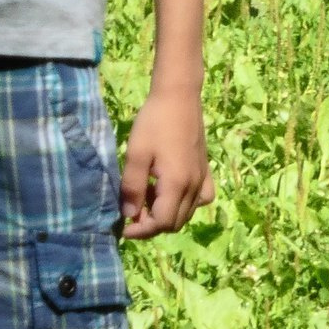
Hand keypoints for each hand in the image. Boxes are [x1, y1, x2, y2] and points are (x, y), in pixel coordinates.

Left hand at [119, 85, 213, 239]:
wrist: (179, 99)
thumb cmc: (153, 123)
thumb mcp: (135, 154)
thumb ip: (132, 187)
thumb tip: (128, 215)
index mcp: (177, 185)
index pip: (162, 223)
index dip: (141, 230)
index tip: (123, 228)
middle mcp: (195, 188)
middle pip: (175, 222)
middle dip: (151, 225)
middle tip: (130, 214)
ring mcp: (203, 180)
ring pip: (187, 213)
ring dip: (166, 215)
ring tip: (144, 201)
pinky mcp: (206, 171)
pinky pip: (200, 200)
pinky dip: (184, 204)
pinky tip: (169, 192)